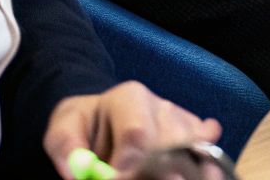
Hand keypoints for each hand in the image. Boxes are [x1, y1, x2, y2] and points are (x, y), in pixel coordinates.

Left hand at [43, 81, 221, 178]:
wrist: (106, 119)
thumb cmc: (86, 126)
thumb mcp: (64, 130)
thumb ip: (67, 146)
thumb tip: (78, 171)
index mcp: (130, 98)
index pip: (138, 133)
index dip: (129, 163)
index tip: (115, 178)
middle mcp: (163, 107)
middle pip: (170, 148)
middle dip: (156, 173)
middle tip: (144, 178)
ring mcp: (185, 122)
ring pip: (189, 156)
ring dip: (173, 172)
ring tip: (156, 173)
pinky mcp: (199, 138)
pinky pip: (204, 158)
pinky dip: (199, 170)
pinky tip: (183, 173)